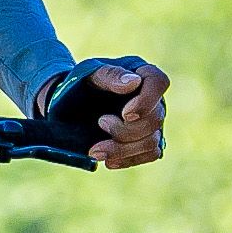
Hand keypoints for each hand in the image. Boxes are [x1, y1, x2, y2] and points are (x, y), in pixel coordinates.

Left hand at [43, 55, 169, 169]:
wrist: (73, 105)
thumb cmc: (83, 83)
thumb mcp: (89, 73)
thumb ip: (110, 75)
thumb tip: (133, 82)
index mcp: (142, 73)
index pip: (158, 82)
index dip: (146, 101)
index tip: (125, 114)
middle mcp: (154, 98)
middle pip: (154, 119)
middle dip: (124, 129)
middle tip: (100, 123)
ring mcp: (153, 122)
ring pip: (151, 142)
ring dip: (122, 149)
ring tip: (94, 150)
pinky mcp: (148, 141)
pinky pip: (150, 154)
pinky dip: (128, 159)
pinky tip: (108, 160)